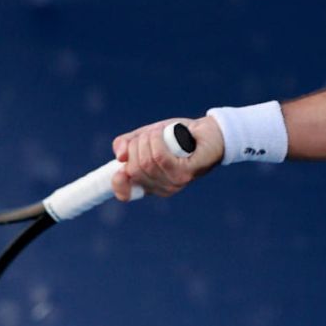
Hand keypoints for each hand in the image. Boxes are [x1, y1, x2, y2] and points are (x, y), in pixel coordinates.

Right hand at [109, 116, 224, 199]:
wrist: (208, 131)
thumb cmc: (178, 136)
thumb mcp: (146, 137)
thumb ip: (127, 144)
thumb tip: (119, 156)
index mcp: (149, 183)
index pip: (125, 193)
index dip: (117, 181)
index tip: (121, 165)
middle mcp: (161, 188)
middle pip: (133, 168)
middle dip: (136, 145)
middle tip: (150, 136)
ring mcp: (174, 183)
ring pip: (146, 161)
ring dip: (149, 139)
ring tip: (160, 133)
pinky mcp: (186, 174)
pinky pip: (161, 157)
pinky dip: (158, 140)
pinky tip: (166, 134)